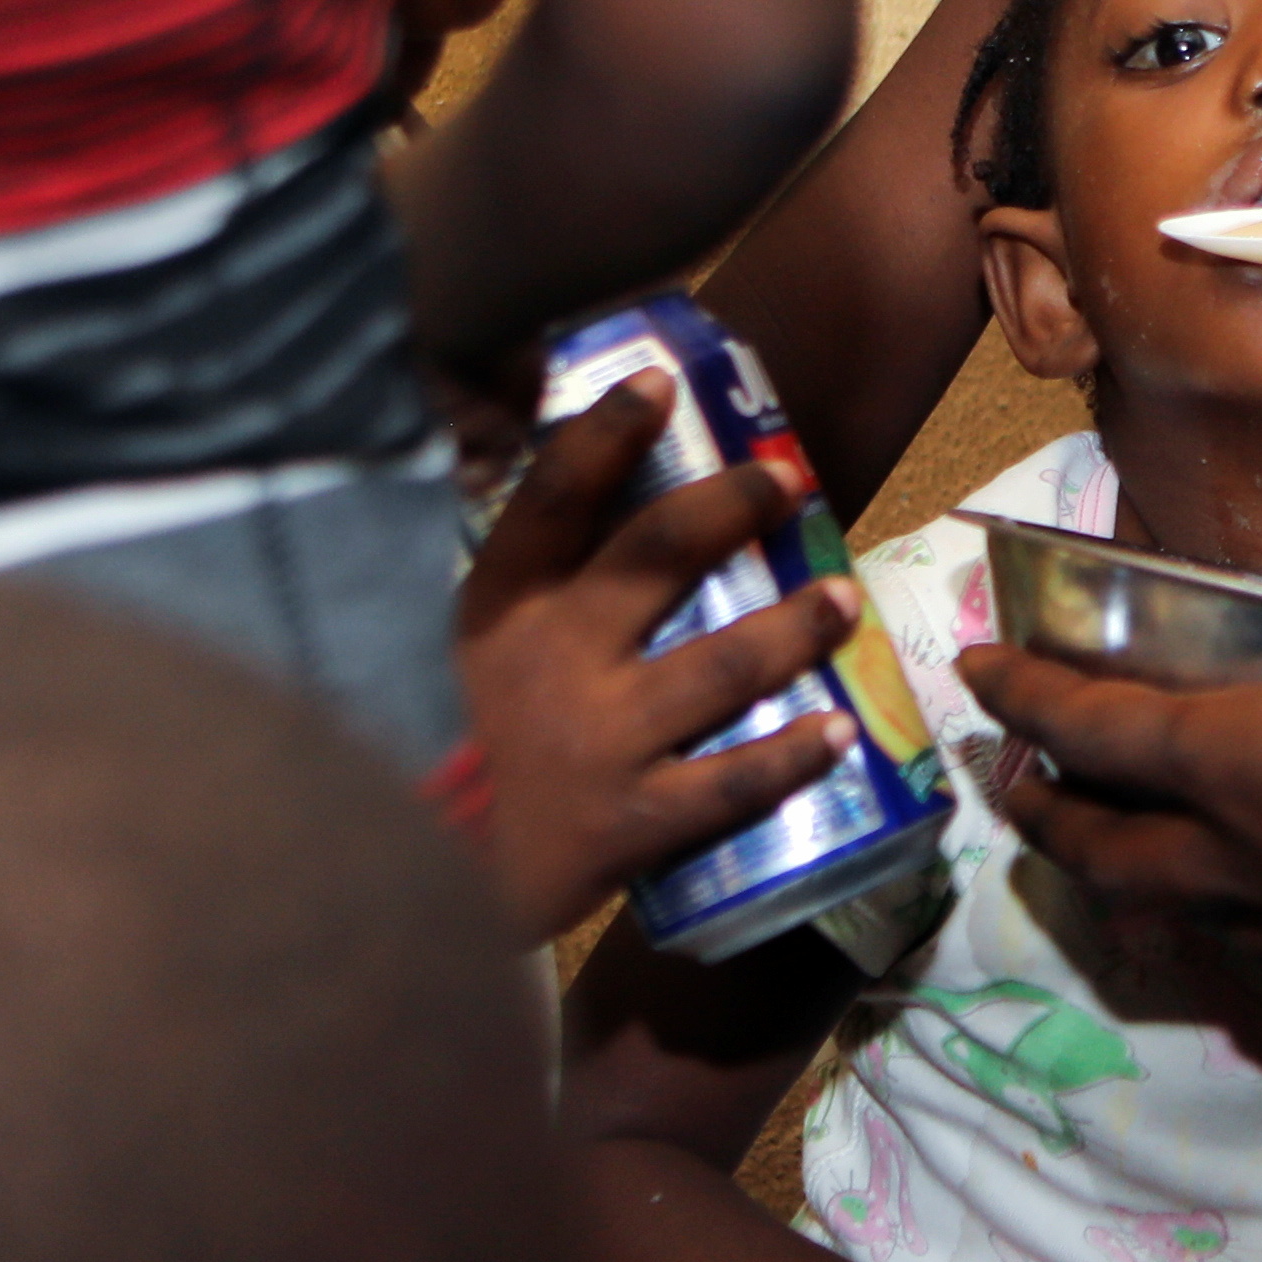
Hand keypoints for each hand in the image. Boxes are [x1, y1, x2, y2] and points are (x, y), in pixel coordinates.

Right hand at [449, 374, 864, 933]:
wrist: (416, 879)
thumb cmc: (446, 750)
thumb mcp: (462, 652)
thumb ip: (522, 591)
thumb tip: (591, 499)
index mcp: (499, 606)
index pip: (552, 496)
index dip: (606, 431)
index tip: (658, 382)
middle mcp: (550, 656)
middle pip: (655, 555)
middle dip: (730, 506)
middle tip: (787, 479)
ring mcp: (595, 738)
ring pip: (720, 663)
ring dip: (794, 626)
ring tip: (844, 598)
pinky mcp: (629, 819)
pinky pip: (731, 781)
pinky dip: (791, 756)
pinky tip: (839, 732)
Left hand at [960, 514, 1261, 947]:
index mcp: (1223, 761)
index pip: (1097, 727)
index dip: (1028, 696)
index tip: (973, 674)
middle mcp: (1241, 849)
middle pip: (1109, 851)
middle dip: (1050, 822)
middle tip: (1015, 797)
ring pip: (1177, 903)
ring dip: (1127, 877)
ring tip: (1117, 855)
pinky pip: (1260, 929)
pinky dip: (1226, 905)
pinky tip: (1255, 892)